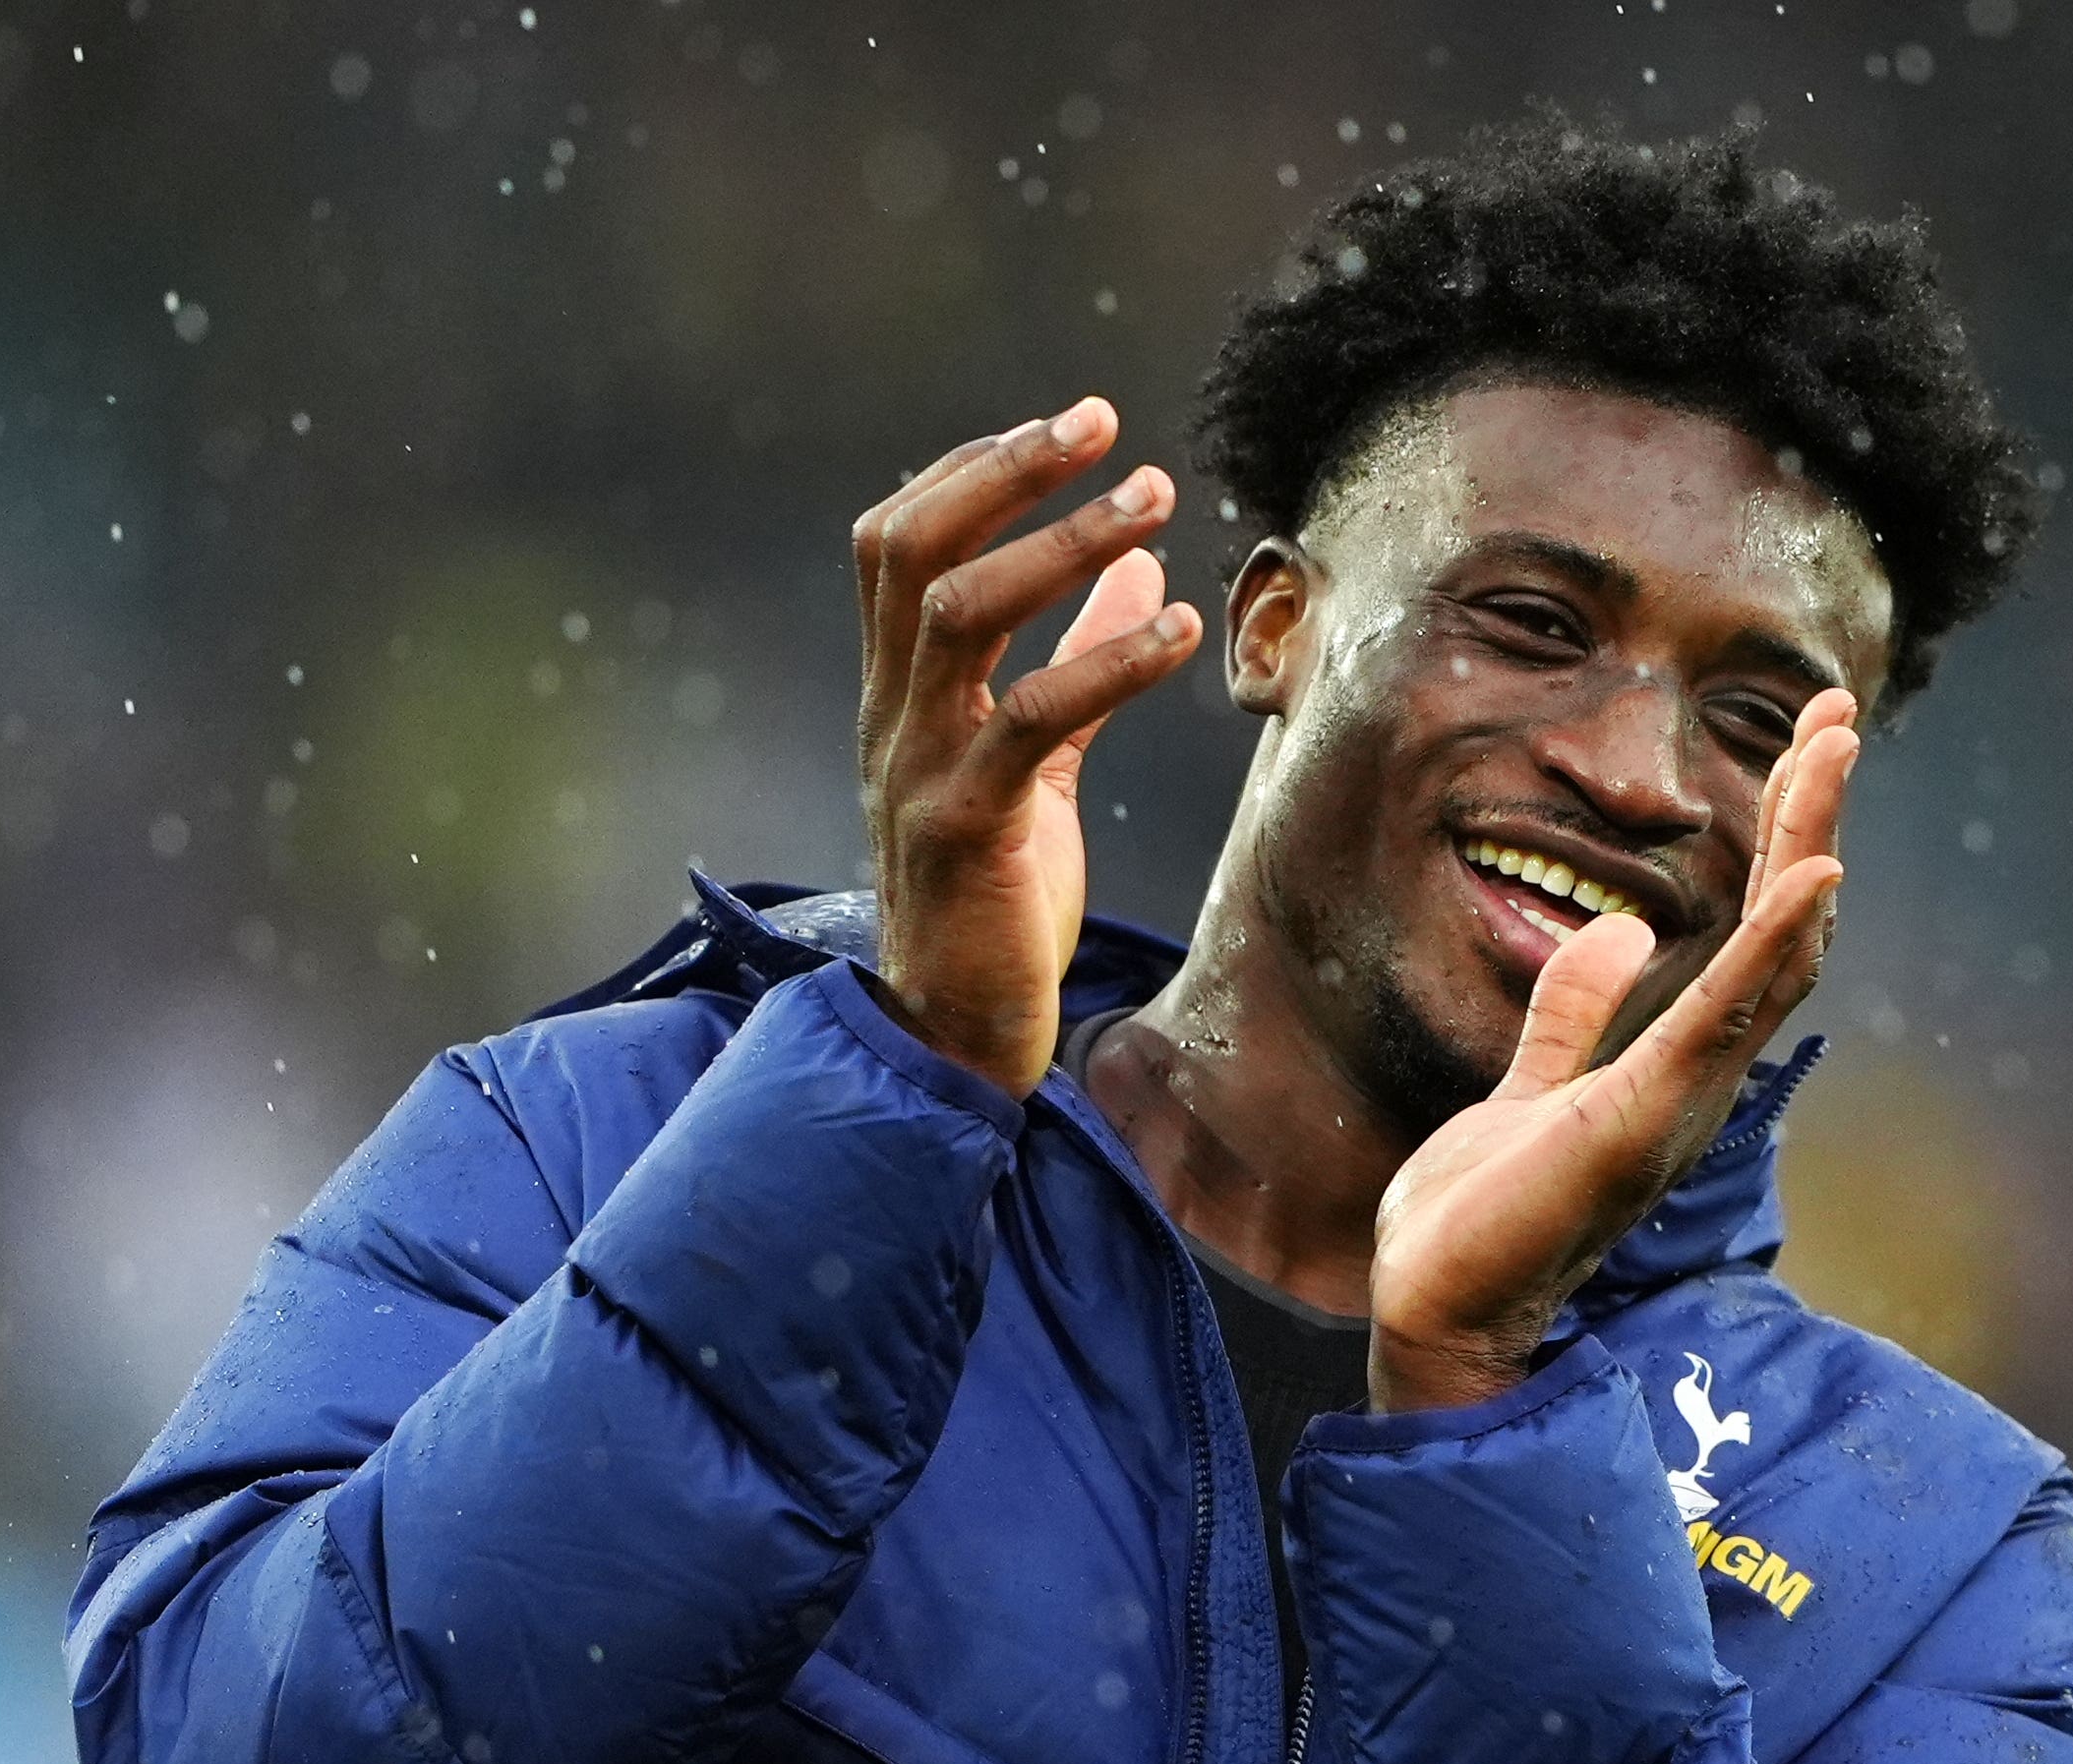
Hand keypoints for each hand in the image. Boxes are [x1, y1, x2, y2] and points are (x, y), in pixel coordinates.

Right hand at [851, 398, 1203, 1098]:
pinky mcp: (966, 828)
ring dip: (1061, 544)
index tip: (1066, 427)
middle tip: (1104, 423)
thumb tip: (1138, 564)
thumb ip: (1076, 657)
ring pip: (961, 613)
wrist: (954, 1032)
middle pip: (914, 549)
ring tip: (1152, 501)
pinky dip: (1108, 663)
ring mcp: (919, 767)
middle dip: (1008, 472)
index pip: (896, 540)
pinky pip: (1032, 720)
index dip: (972, 469)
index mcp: (897, 692)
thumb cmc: (996, 894)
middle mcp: (891, 715)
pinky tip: (1181, 631)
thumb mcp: (1037, 760)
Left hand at [1366, 691, 1859, 1413]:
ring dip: (1805, 849)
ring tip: (1832, 753)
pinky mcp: (1641, 1120)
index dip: (1783, 837)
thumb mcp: (1529, 1084)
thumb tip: (1620, 928)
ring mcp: (1679, 1100)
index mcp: (1675, 1064)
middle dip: (1810, 818)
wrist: (1434, 1307)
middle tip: (1837, 716)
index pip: (1754, 935)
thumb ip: (1575, 1012)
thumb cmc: (1483, 1220)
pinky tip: (1812, 876)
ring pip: (1771, 958)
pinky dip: (1769, 946)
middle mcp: (1699, 1078)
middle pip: (1785, 932)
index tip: (1804, 747)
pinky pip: (1721, 1020)